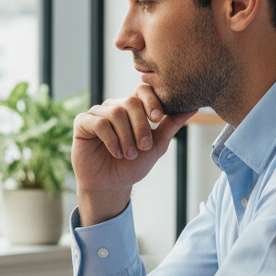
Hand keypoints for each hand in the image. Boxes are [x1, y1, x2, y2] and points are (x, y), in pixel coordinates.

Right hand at [72, 86, 193, 224]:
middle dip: (140, 126)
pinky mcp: (82, 123)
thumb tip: (193, 107)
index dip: (151, 100)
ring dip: (126, 137)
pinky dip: (111, 139)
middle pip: (131, 102)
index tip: (157, 118)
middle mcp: (114, 107)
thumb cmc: (132, 165)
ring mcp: (97, 113)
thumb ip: (171, 125)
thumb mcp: (156, 145)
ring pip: (115, 113)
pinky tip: (116, 152)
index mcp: (132, 108)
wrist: (111, 185)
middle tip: (143, 147)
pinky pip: (99, 123)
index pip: (142, 90)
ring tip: (128, 154)